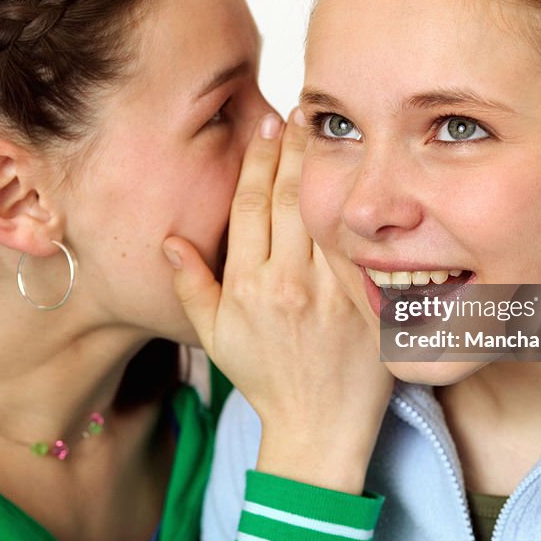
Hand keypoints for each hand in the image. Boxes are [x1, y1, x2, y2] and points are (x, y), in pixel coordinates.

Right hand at [163, 109, 392, 493]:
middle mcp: (290, 283)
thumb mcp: (214, 337)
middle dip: (292, 149)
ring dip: (326, 168)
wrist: (319, 427)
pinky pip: (363, 246)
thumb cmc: (265, 380)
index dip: (257, 161)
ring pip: (328, 213)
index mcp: (249, 285)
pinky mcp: (370, 303)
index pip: (251, 204)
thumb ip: (192, 284)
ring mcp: (334, 292)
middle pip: (291, 197)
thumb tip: (171, 239)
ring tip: (327, 131)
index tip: (264, 130)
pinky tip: (360, 181)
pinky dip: (359, 211)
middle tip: (298, 113)